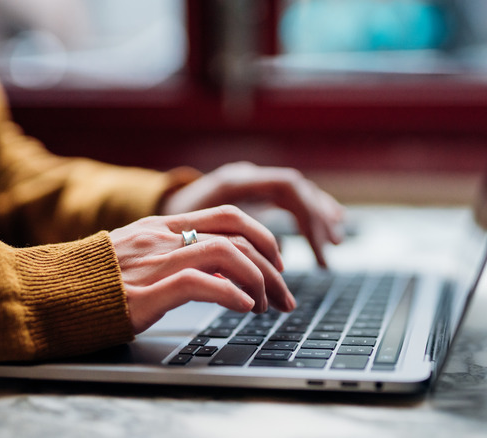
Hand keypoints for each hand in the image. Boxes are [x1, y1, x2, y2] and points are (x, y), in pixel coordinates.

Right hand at [109, 205, 295, 333]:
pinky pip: (201, 283)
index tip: (276, 264)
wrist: (47, 292)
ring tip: (265, 306)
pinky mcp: (145, 292)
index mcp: (164, 226)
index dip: (263, 237)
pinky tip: (243, 308)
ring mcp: (155, 262)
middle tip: (284, 293)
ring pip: (228, 254)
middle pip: (238, 232)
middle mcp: (164, 237)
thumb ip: (175, 253)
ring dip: (258, 282)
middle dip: (272, 263)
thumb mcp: (137, 255)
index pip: (229, 216)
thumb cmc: (93, 280)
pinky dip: (231, 295)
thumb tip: (219, 270)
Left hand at [161, 162, 344, 266]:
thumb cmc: (165, 229)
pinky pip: (289, 199)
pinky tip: (328, 225)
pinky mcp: (251, 194)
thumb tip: (251, 283)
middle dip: (317, 222)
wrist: (150, 208)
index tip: (315, 250)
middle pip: (296, 190)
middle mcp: (246, 177)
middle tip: (329, 253)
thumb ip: (220, 253)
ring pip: (296, 192)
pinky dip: (309, 213)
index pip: (286, 187)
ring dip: (318, 216)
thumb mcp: (189, 240)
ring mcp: (250, 183)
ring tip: (336, 241)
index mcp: (233, 181)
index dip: (306, 218)